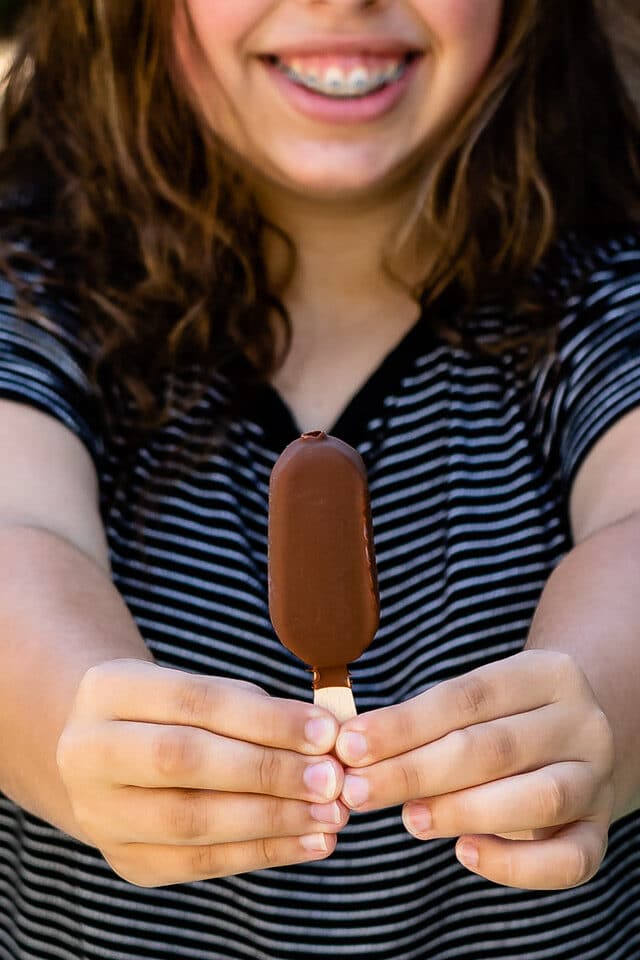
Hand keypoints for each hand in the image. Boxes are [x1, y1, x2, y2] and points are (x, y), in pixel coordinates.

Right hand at [57, 660, 345, 885]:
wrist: (106, 756)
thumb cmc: (172, 713)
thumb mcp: (197, 689)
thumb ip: (254, 708)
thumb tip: (326, 734)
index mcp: (109, 690)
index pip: (194, 700)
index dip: (264, 718)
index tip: (325, 731)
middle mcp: (88, 752)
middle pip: (185, 761)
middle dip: (268, 771)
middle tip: (331, 779)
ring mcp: (101, 813)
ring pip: (192, 820)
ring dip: (272, 819)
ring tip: (330, 814)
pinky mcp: (126, 860)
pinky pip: (200, 862)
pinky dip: (262, 853)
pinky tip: (309, 842)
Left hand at [335, 650, 614, 889]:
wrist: (584, 731)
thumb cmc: (507, 714)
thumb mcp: (478, 698)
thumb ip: (425, 719)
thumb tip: (351, 747)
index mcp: (546, 674)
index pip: (468, 697)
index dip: (404, 724)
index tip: (349, 745)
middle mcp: (579, 722)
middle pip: (495, 747)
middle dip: (416, 771)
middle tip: (359, 791)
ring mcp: (596, 778)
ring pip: (538, 797)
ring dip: (462, 810)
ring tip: (408, 820)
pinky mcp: (600, 829)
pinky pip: (572, 859)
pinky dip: (517, 865)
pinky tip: (465, 853)